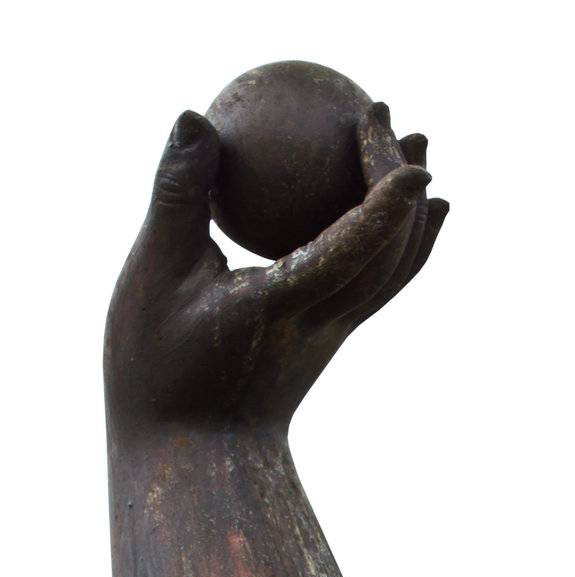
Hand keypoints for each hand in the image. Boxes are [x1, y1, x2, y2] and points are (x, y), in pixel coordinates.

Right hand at [105, 105, 447, 432]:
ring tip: (415, 157)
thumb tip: (197, 115)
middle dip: (398, 179)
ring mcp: (331, 336)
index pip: (354, 249)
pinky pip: (374, 283)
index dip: (386, 198)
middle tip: (388, 112)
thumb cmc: (160, 374)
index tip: (406, 152)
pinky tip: (397, 218)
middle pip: (388, 251)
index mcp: (286, 307)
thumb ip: (179, 196)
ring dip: (409, 211)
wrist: (191, 461)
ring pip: (392, 271)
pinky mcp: (325, 341)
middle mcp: (324, 324)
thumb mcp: (153, 279)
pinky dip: (395, 244)